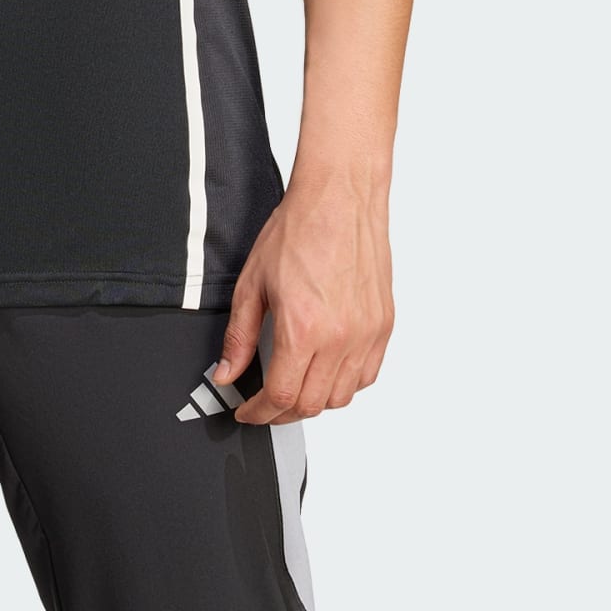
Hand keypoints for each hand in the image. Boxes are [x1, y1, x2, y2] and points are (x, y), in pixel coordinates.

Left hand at [213, 162, 393, 424]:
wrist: (339, 198)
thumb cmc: (299, 229)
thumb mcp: (252, 282)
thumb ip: (239, 336)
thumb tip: (227, 373)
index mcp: (304, 329)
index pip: (281, 397)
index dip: (258, 412)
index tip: (247, 410)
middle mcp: (340, 338)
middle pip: (311, 405)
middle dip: (282, 412)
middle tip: (264, 402)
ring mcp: (366, 334)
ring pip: (341, 397)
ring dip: (314, 400)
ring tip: (294, 386)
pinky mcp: (383, 326)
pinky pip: (366, 376)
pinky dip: (345, 384)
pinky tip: (326, 370)